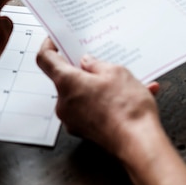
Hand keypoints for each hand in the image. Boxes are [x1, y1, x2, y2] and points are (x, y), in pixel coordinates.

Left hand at [36, 38, 158, 154]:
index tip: (56, 40)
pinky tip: (133, 96)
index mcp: (67, 83)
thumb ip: (96, 64)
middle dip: (83, 68)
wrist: (139, 144)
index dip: (49, 45)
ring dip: (100, 85)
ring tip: (126, 80)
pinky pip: (93, 109)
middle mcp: (64, 103)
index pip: (45, 59)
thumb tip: (87, 62)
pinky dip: (108, 101)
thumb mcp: (116, 72)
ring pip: (82, 94)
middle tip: (99, 60)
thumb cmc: (126, 108)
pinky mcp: (86, 131)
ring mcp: (74, 119)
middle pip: (66, 78)